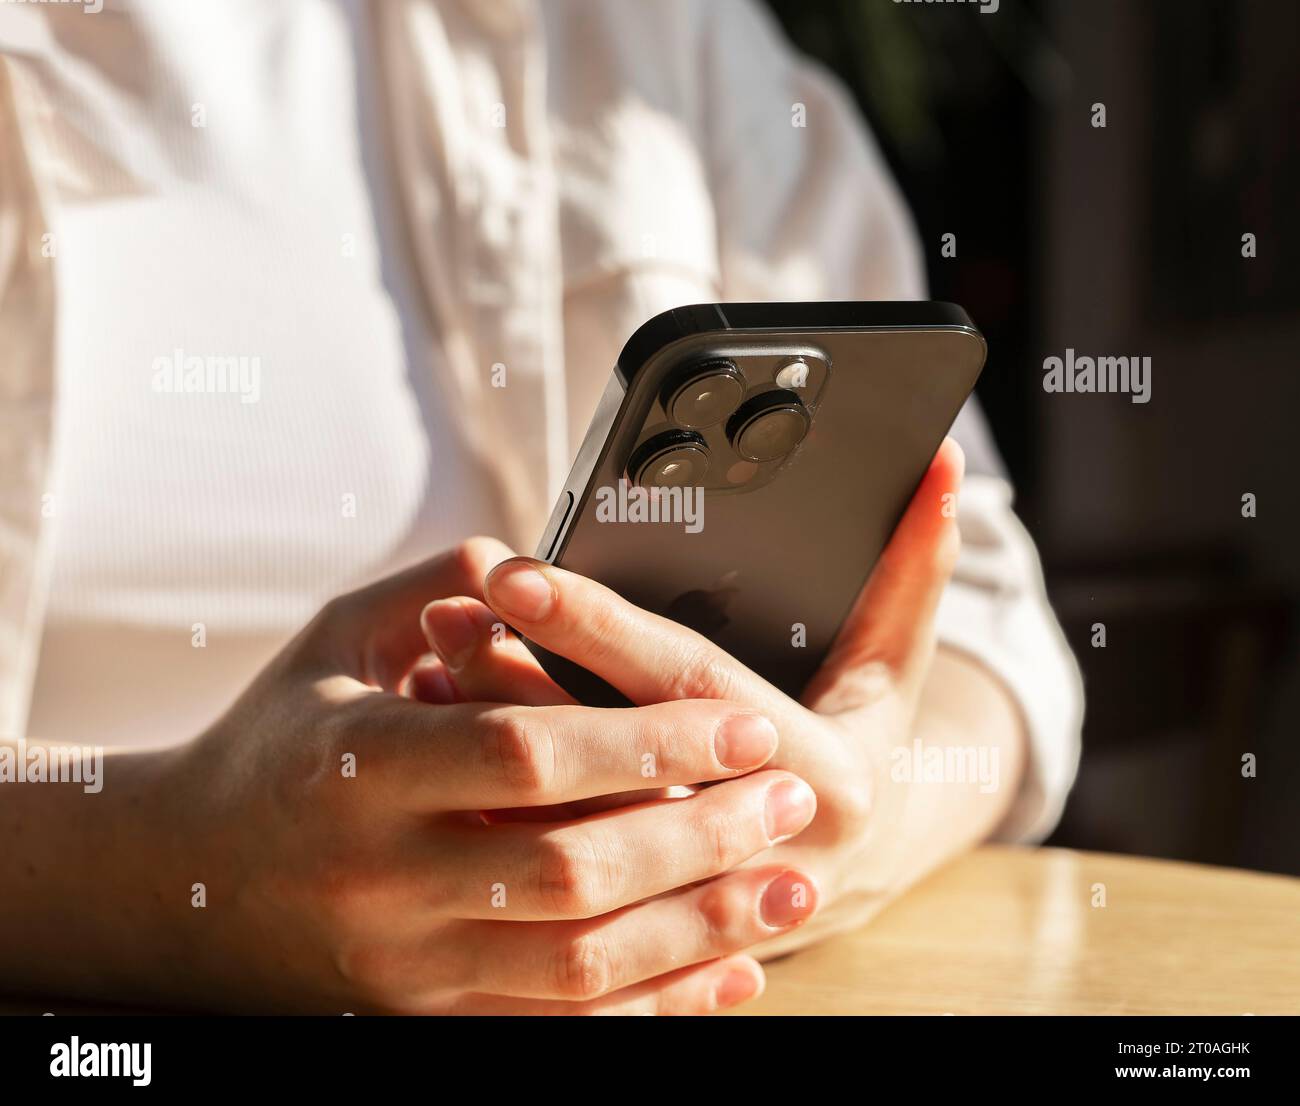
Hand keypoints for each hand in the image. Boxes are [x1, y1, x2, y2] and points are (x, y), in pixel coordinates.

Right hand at [155, 538, 819, 1011]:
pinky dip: (655, 1005)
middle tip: (790, 800)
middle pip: (572, 868)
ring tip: (791, 889)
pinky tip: (727, 972)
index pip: (528, 756)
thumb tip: (528, 560)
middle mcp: (380, 880)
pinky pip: (558, 1025)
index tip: (742, 725)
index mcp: (357, 770)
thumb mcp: (331, 643)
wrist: (184, 886)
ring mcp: (404, 966)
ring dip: (701, 928)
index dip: (647, 741)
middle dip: (701, 837)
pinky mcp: (425, 1017)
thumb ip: (431, 587)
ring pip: (580, 965)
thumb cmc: (274, 742)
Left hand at [420, 441, 1022, 956]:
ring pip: (567, 818)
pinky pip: (550, 865)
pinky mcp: (642, 912)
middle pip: (612, 756)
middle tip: (447, 612)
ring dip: (487, 739)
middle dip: (517, 679)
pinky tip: (437, 740)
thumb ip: (913, 566)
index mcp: (818, 773)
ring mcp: (691, 890)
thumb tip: (944, 465)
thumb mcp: (896, 663)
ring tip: (423, 664)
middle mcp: (751, 841)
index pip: (688, 687)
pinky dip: (488, 798)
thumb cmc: (867, 744)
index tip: (514, 571)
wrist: (850, 866)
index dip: (596, 624)